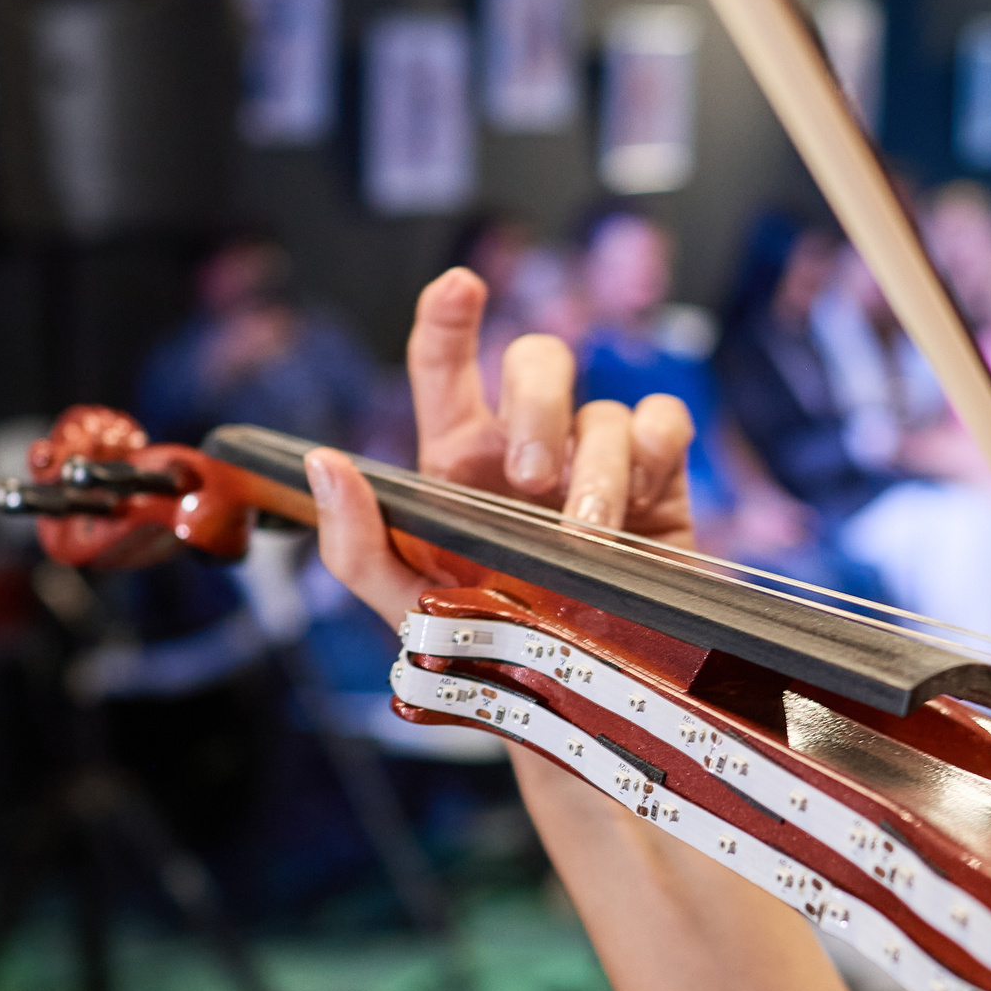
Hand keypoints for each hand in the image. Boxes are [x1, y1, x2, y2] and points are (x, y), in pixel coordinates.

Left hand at [310, 268, 695, 626]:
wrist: (580, 703)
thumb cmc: (492, 647)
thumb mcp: (407, 609)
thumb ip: (358, 545)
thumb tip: (327, 465)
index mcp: (460, 462)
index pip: (446, 366)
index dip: (449, 316)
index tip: (459, 286)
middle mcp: (529, 447)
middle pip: (540, 359)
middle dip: (538, 404)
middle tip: (530, 477)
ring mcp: (596, 459)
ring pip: (604, 408)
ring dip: (595, 470)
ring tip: (587, 539)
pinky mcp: (658, 481)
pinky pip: (663, 422)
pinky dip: (653, 453)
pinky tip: (636, 509)